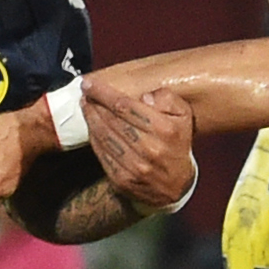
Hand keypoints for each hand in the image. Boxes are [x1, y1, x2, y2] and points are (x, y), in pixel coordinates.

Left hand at [88, 78, 194, 212]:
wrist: (176, 185)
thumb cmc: (176, 143)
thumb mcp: (183, 116)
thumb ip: (168, 98)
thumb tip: (145, 97)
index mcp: (164, 130)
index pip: (125, 106)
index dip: (103, 93)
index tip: (89, 83)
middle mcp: (149, 149)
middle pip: (112, 120)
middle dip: (94, 103)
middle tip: (85, 92)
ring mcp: (135, 167)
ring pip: (104, 136)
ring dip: (90, 118)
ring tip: (86, 105)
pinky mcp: (122, 180)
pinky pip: (102, 154)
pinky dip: (94, 138)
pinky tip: (91, 126)